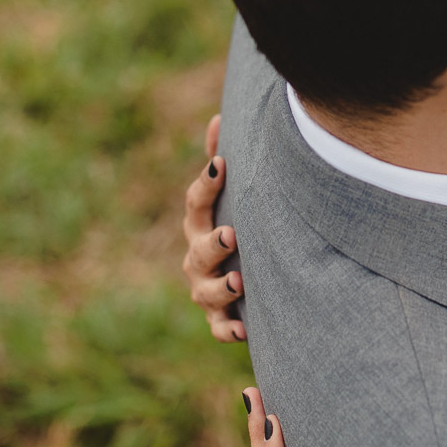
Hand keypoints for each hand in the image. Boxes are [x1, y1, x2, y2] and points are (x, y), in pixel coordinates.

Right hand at [182, 114, 246, 341]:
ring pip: (206, 292)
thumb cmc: (240, 224)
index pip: (197, 202)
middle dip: (212, 243)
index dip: (207, 184)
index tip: (222, 165)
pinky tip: (246, 329)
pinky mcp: (221, 318)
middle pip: (198, 250)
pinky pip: (220, 329)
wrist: (249, 276)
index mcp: (200, 222)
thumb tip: (219, 116)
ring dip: (221, 288)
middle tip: (232, 234)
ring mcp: (206, 288)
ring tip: (239, 280)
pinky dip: (229, 330)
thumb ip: (223, 160)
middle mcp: (198, 256)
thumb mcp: (232, 196)